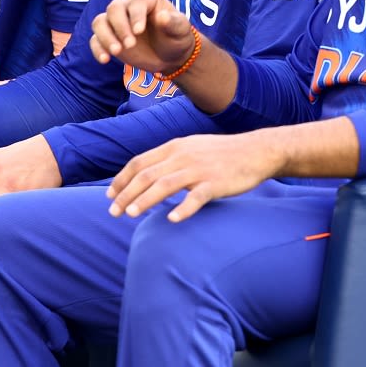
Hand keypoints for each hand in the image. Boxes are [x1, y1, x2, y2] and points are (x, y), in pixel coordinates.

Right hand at [89, 0, 194, 73]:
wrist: (169, 55)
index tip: (139, 32)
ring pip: (100, 22)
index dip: (135, 16)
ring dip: (105, 37)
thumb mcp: (181, 30)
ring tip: (117, 52)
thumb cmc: (176, 36)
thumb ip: (174, 23)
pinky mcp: (108, 37)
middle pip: (114, 8)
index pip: (135, 2)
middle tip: (130, 45)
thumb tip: (162, 17)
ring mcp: (115, 22)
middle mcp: (126, 4)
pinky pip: (95, 39)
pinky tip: (105, 60)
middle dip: (119, 27)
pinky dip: (97, 48)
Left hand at [107, 133, 279, 222]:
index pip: (140, 162)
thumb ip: (170, 159)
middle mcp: (183, 156)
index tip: (110, 194)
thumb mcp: (191, 147)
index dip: (122, 179)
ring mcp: (199, 169)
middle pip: (147, 175)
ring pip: (165, 184)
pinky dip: (183, 208)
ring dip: (144, 200)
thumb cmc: (221, 154)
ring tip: (130, 214)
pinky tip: (172, 219)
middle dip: (126, 193)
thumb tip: (147, 174)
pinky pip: (196, 197)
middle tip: (112, 211)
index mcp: (175, 147)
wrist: (255, 151)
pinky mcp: (215, 183)